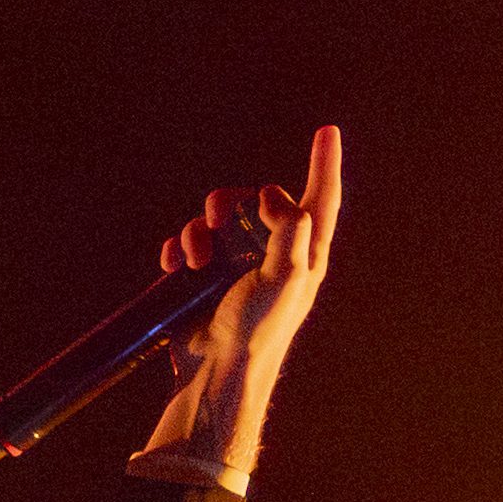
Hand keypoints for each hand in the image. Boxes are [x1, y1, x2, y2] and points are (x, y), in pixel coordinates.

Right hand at [130, 119, 343, 487]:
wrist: (218, 370)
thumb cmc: (259, 329)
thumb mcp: (285, 276)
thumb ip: (289, 229)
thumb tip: (271, 194)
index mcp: (303, 253)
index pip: (319, 199)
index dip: (323, 165)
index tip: (328, 132)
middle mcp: (272, 254)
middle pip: (252, 201)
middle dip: (228, 202)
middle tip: (218, 218)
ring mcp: (237, 264)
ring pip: (215, 219)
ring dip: (198, 231)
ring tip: (194, 259)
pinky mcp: (206, 277)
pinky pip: (188, 243)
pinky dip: (177, 248)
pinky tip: (175, 267)